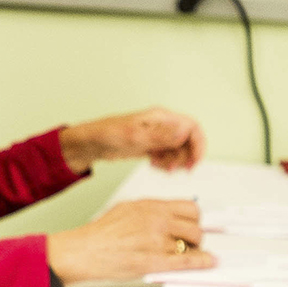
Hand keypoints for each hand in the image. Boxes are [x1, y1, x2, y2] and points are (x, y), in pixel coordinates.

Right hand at [46, 199, 216, 284]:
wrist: (84, 251)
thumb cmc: (101, 234)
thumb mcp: (127, 209)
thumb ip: (151, 211)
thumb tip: (170, 214)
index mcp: (151, 206)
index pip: (190, 208)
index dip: (195, 219)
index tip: (195, 225)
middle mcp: (157, 220)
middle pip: (196, 227)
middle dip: (197, 237)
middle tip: (192, 243)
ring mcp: (157, 241)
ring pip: (192, 245)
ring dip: (194, 251)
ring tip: (188, 254)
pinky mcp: (155, 262)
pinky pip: (187, 261)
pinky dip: (202, 262)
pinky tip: (209, 262)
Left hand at [59, 108, 206, 172]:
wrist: (89, 143)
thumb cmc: (106, 133)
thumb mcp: (134, 136)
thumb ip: (160, 136)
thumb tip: (182, 133)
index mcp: (161, 117)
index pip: (191, 126)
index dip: (198, 143)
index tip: (195, 160)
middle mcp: (161, 125)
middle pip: (187, 139)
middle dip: (187, 155)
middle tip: (181, 169)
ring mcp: (156, 136)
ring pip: (178, 149)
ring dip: (176, 161)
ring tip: (164, 168)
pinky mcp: (149, 146)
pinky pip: (166, 155)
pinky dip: (165, 163)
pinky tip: (156, 165)